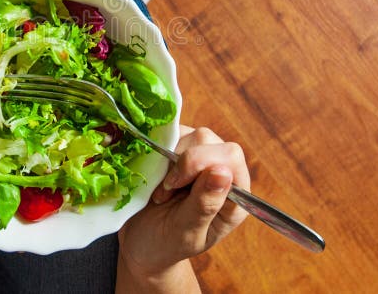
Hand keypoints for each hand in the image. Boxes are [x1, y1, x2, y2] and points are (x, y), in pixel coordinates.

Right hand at [118, 126, 249, 276]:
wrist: (142, 243)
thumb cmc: (167, 243)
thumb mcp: (186, 232)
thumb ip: (205, 204)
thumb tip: (223, 171)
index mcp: (234, 197)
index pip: (230, 157)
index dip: (201, 162)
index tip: (175, 185)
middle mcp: (222, 173)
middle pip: (208, 140)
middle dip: (181, 162)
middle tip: (166, 191)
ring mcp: (201, 159)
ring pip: (190, 134)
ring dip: (168, 160)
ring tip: (161, 189)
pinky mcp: (180, 150)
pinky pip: (172, 134)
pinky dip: (158, 151)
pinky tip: (155, 176)